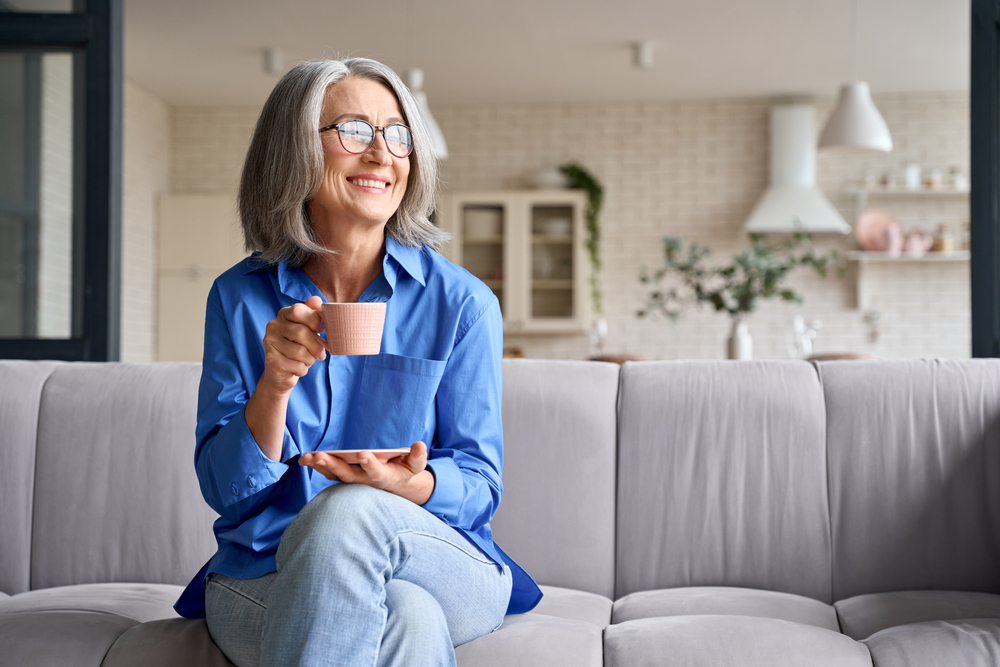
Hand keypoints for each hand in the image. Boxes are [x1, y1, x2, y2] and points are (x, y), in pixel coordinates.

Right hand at [260, 295, 326, 393]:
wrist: (281, 371)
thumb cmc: (299, 346)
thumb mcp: (309, 329)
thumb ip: (314, 314)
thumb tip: (316, 300)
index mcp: (284, 314)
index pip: (298, 310)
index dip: (314, 321)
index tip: (322, 330)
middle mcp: (273, 325)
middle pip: (301, 332)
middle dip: (316, 346)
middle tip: (320, 354)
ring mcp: (269, 342)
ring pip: (300, 352)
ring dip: (310, 359)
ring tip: (308, 360)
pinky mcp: (270, 359)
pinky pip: (296, 365)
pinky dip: (303, 369)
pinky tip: (298, 367)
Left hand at [299, 442, 434, 504]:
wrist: (394, 484)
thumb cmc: (404, 470)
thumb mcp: (415, 465)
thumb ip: (417, 457)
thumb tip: (419, 446)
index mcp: (384, 476)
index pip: (376, 472)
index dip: (370, 464)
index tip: (363, 454)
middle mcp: (365, 481)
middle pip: (348, 475)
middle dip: (334, 465)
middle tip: (321, 456)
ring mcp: (353, 479)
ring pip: (334, 475)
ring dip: (320, 466)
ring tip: (307, 457)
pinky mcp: (344, 475)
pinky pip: (328, 472)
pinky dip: (316, 466)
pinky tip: (305, 459)